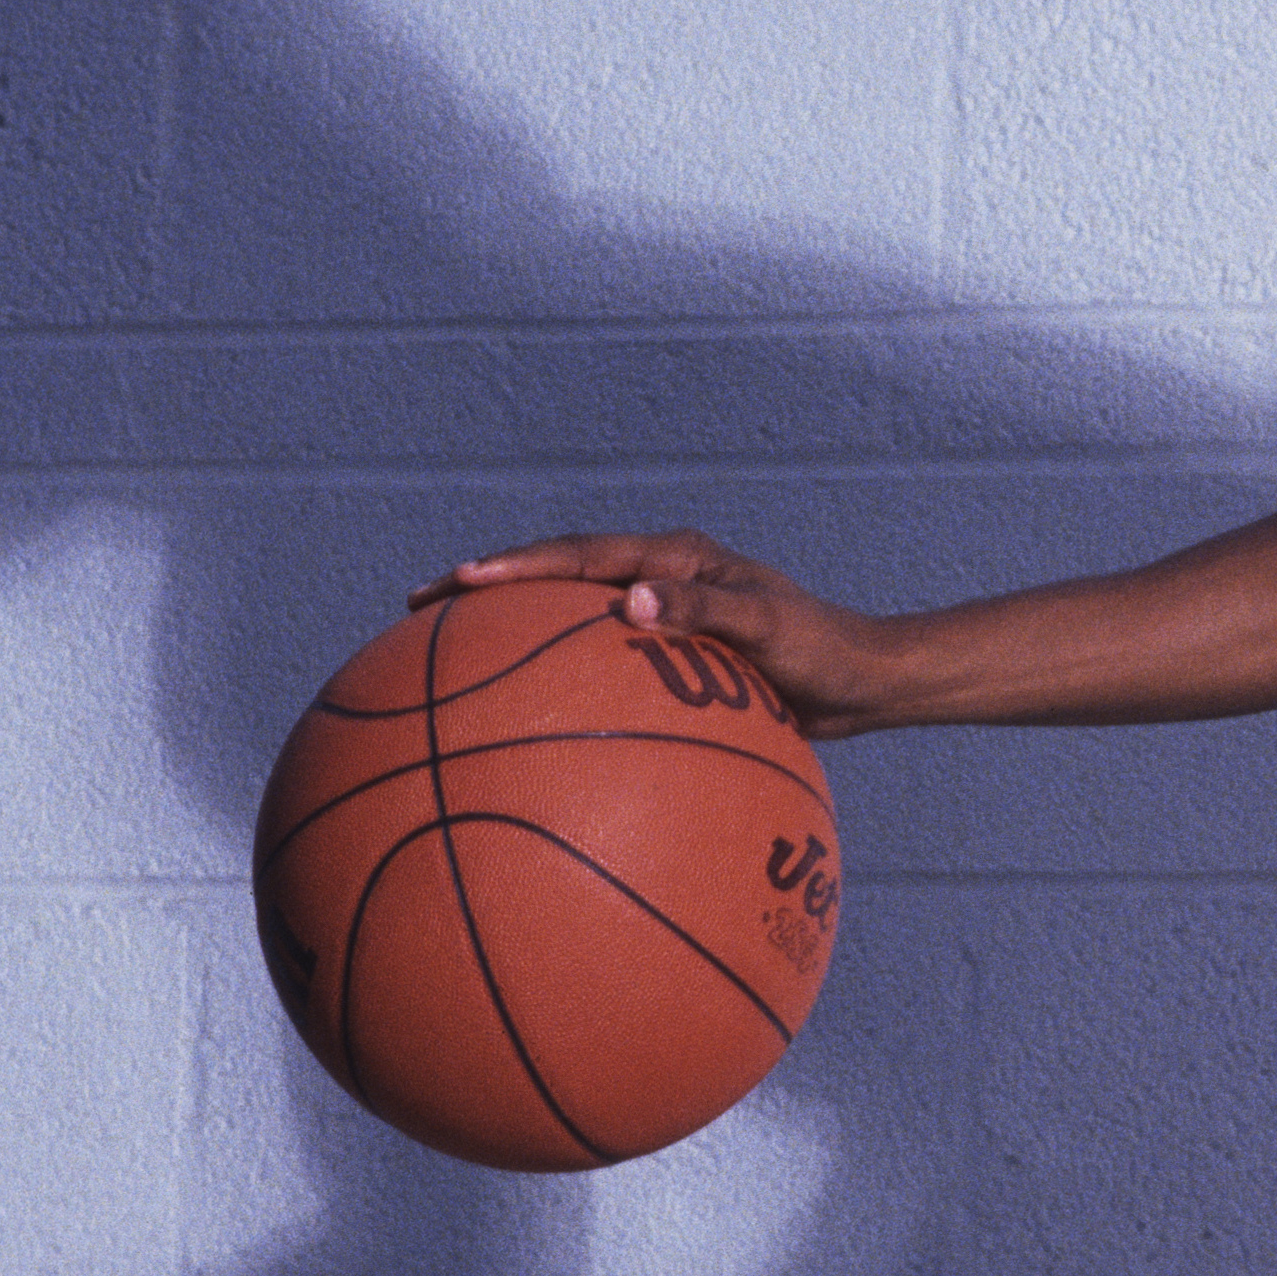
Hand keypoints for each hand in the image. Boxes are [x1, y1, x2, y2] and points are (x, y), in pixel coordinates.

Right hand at [414, 531, 890, 736]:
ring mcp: (657, 613)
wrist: (861, 679)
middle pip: (555, 577)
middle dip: (485, 589)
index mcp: (675, 557)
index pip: (580, 557)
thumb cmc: (821, 652)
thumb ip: (705, 613)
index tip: (460, 583)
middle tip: (415, 608)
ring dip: (507, 632)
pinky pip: (594, 662)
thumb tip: (633, 604)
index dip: (518, 569)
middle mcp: (658, 576)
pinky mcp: (663, 654)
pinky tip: (519, 718)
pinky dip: (553, 678)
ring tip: (440, 658)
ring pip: (565, 617)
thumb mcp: (768, 629)